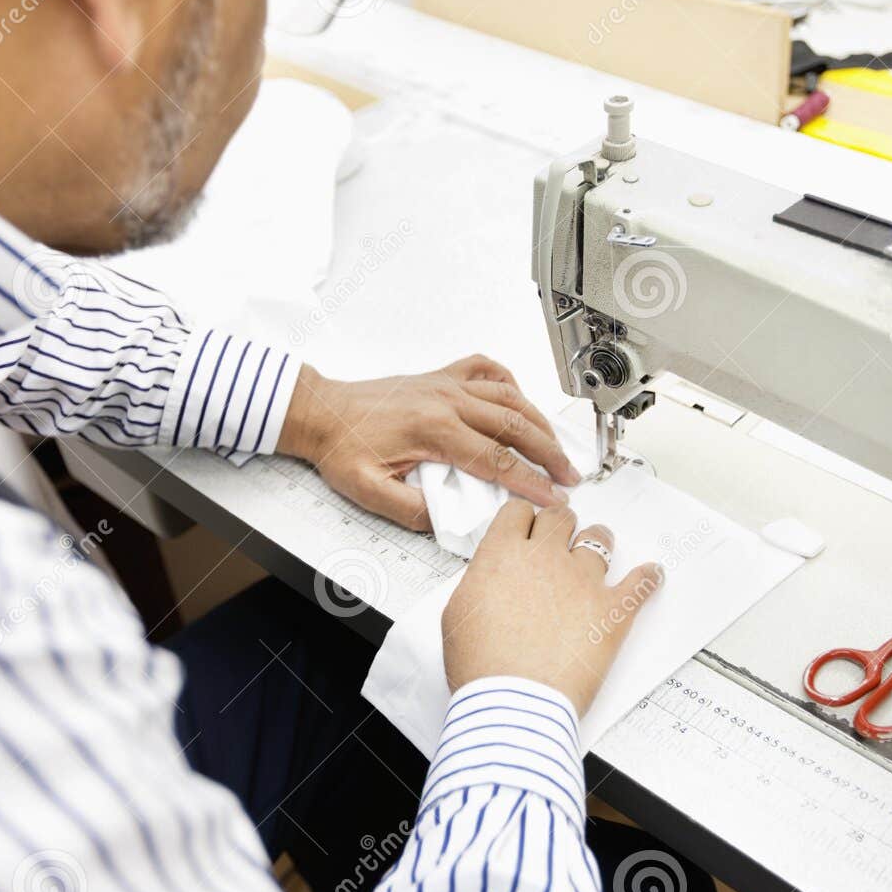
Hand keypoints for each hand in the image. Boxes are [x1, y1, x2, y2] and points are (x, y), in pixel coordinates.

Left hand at [277, 356, 579, 529]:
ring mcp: (445, 384)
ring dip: (539, 421)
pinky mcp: (440, 377)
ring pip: (509, 396)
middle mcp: (446, 400)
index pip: (496, 460)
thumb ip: (410, 510)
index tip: (552, 499)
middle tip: (570, 476)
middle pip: (514, 425)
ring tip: (558, 446)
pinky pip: (486, 369)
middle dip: (549, 453)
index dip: (530, 483)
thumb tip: (447, 523)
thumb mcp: (368, 490)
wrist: (321, 411)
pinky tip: (519, 399)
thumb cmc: (341, 446)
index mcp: (433, 429)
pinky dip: (509, 382)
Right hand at [442, 501, 664, 714]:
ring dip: (598, 542)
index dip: (523, 521)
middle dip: (559, 525)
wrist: (513, 703)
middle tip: (559, 538)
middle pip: (560, 518)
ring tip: (599, 550)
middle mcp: (545, 559)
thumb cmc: (481, 667)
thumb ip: (479, 583)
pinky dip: (647, 578)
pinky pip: (639, 584)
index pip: (519, 513)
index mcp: (503, 556)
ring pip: (599, 539)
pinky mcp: (612, 611)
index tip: (527, 529)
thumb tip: (491, 577)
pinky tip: (652, 574)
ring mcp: (583, 582)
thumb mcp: (458, 614)